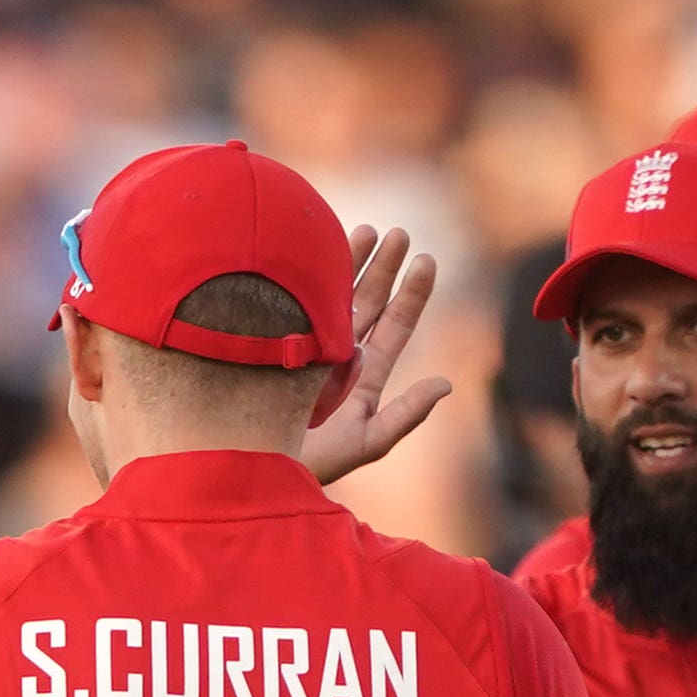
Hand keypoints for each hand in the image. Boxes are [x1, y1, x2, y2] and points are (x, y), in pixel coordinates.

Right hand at [298, 226, 455, 484]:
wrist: (250, 467)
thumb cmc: (310, 465)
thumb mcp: (366, 442)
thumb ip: (405, 415)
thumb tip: (446, 384)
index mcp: (362, 376)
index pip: (394, 327)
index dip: (412, 294)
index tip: (426, 260)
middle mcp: (337, 355)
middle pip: (369, 302)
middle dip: (385, 267)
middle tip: (400, 234)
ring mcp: (306, 344)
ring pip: (335, 296)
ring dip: (352, 262)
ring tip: (369, 229)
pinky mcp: (276, 340)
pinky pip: (299, 302)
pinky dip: (312, 277)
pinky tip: (318, 250)